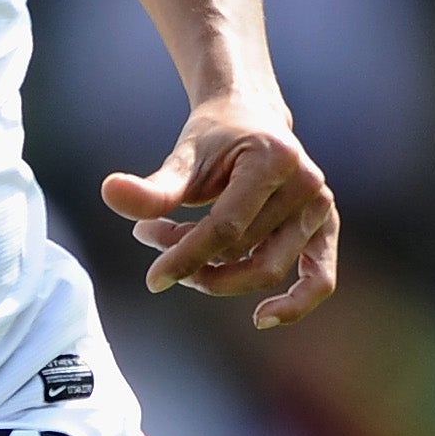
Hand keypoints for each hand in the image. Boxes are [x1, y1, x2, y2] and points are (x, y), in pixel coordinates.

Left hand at [103, 103, 337, 329]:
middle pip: (242, 250)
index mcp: (273, 160)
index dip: (186, 257)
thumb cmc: (215, 137)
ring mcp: (321, 208)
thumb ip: (153, 187)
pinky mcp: (325, 228)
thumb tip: (109, 191)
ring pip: (265, 269)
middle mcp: (307, 185)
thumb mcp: (183, 158)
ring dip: (218, 272)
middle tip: (153, 239)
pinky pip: (318, 279)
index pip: (226, 228)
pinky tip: (261, 318)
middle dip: (193, 257)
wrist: (250, 118)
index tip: (153, 279)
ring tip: (181, 251)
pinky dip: (294, 304)